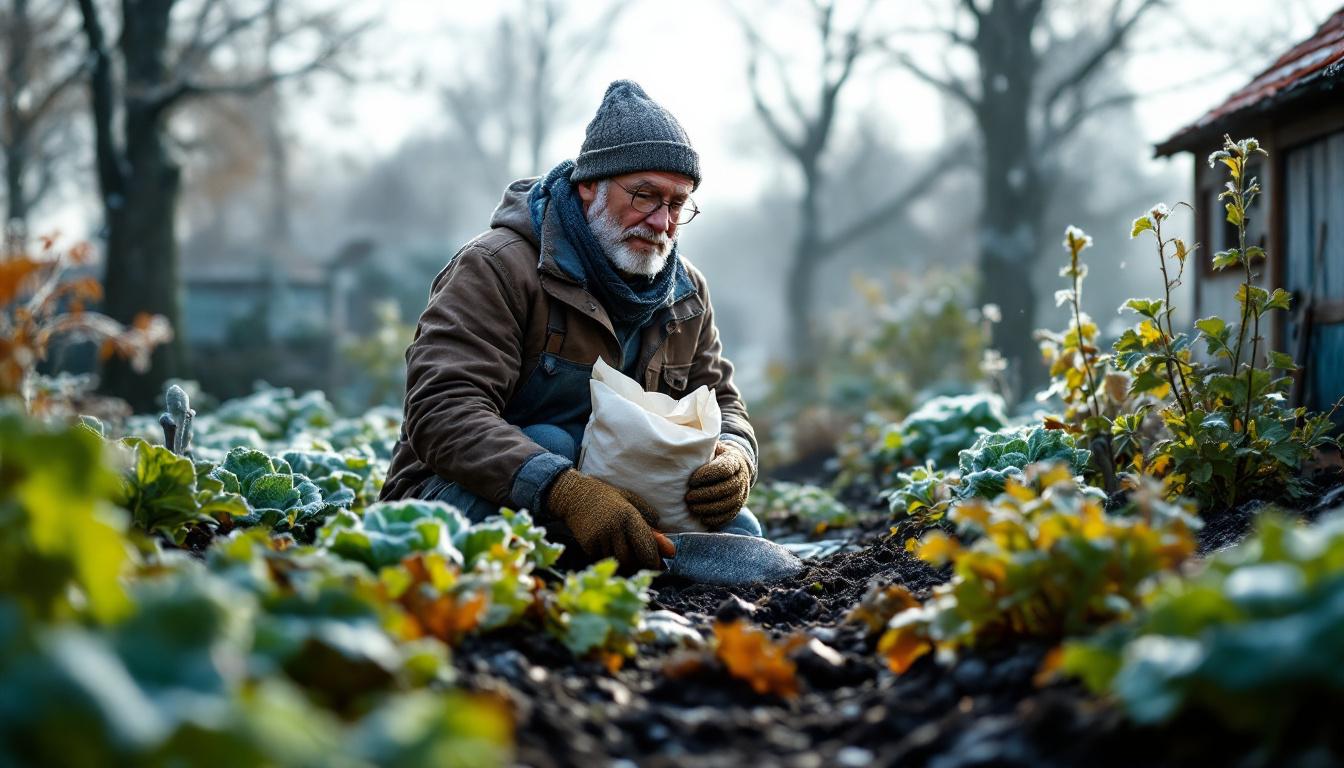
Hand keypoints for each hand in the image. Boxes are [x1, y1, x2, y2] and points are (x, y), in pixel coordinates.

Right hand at [544, 469, 663, 573]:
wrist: (574, 495)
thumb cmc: (606, 497)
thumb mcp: (630, 500)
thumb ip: (648, 519)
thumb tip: (666, 543)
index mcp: (628, 515)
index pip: (645, 545)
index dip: (653, 560)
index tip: (658, 566)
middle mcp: (614, 527)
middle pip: (630, 559)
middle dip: (638, 565)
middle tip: (643, 565)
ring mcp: (599, 537)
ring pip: (616, 561)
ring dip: (624, 562)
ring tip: (625, 554)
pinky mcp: (587, 544)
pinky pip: (603, 558)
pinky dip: (609, 557)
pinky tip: (608, 548)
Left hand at [685, 441, 751, 529]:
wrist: (737, 466)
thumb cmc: (717, 456)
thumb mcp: (712, 447)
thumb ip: (702, 448)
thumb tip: (682, 447)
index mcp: (734, 460)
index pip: (723, 469)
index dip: (707, 475)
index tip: (691, 480)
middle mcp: (741, 477)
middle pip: (725, 488)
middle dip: (705, 494)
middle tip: (688, 497)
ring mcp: (742, 492)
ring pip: (728, 503)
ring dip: (709, 508)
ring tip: (692, 507)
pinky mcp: (739, 505)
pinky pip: (730, 515)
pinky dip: (716, 518)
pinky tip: (703, 518)